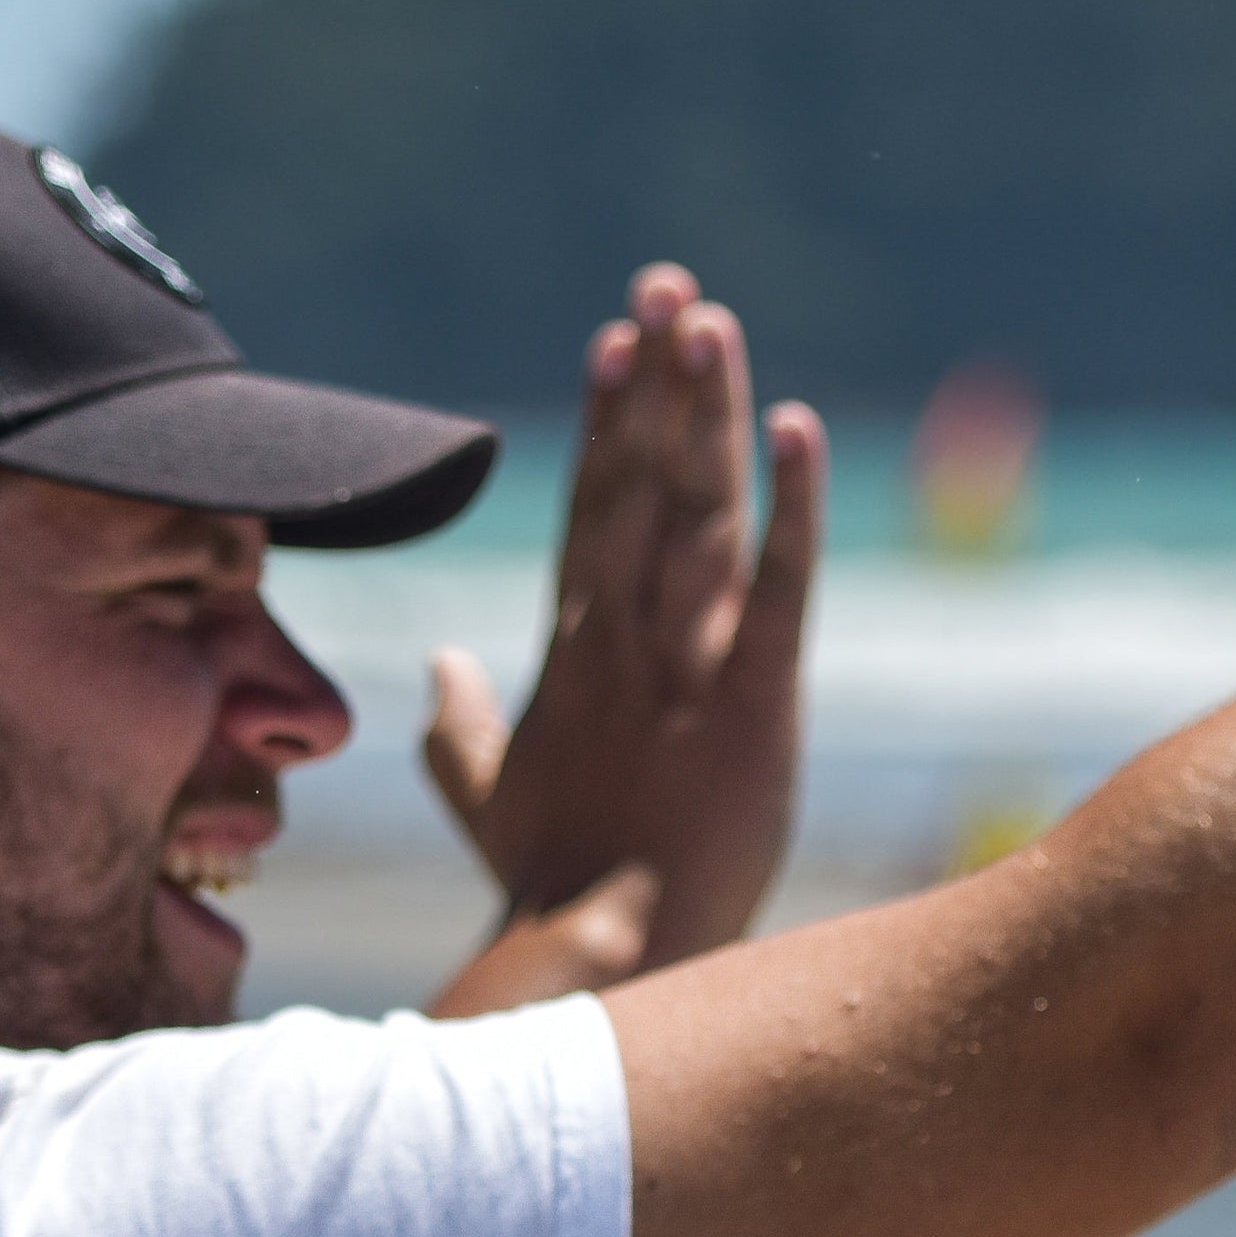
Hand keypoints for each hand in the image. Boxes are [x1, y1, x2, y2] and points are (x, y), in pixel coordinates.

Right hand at [421, 263, 826, 993]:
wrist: (596, 954)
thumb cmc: (549, 884)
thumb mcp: (487, 797)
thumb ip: (456, 729)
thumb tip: (437, 667)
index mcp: (572, 651)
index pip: (593, 507)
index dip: (608, 420)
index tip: (619, 338)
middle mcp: (623, 635)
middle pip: (642, 480)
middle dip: (656, 379)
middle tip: (671, 282)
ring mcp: (685, 663)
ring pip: (699, 509)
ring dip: (704, 409)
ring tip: (709, 317)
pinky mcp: (754, 701)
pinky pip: (779, 588)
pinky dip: (791, 507)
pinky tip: (799, 429)